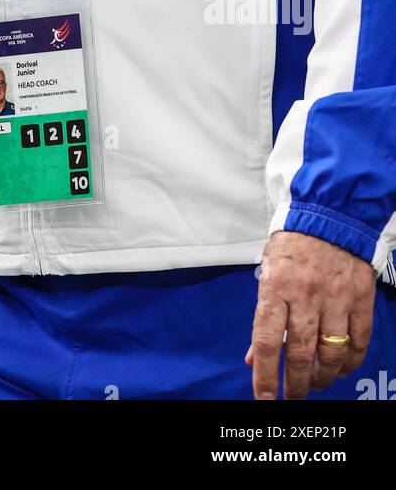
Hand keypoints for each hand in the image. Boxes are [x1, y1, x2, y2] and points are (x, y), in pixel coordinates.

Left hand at [246, 230, 375, 398]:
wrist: (330, 214)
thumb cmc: (293, 244)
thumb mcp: (267, 271)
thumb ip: (262, 315)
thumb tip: (252, 355)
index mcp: (276, 287)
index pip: (266, 341)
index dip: (265, 374)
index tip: (264, 397)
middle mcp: (306, 296)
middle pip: (300, 353)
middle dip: (295, 383)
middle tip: (292, 396)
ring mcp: (335, 299)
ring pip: (331, 353)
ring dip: (322, 376)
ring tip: (315, 382)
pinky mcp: (360, 299)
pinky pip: (358, 341)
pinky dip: (351, 361)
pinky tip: (342, 369)